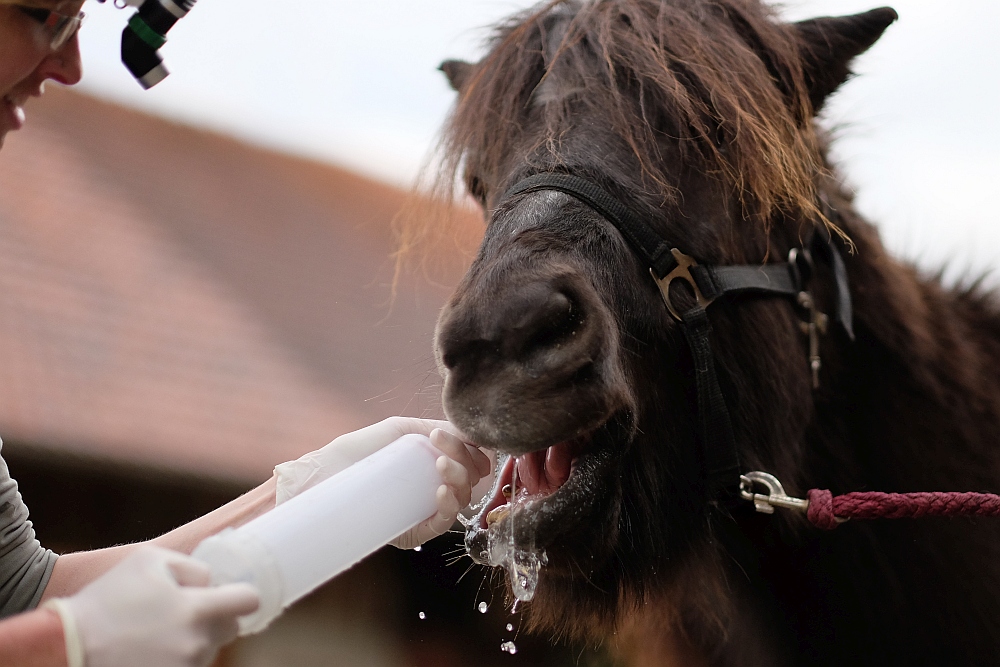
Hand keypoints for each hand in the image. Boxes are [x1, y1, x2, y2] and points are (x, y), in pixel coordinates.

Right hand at [49, 545, 258, 666]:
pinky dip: (178, 658)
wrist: (69, 645)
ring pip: (208, 650)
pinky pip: (189, 666)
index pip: (248, 601)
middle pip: (231, 629)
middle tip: (185, 613)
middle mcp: (197, 642)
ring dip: (194, 640)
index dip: (241, 595)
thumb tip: (211, 582)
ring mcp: (185, 666)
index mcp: (197, 608)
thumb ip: (192, 566)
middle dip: (216, 619)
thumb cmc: (109, 598)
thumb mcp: (150, 560)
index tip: (230, 595)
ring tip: (159, 634)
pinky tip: (153, 651)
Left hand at [274, 417, 491, 547]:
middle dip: (464, 458)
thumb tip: (469, 433)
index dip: (474, 450)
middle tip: (441, 442)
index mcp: (432, 468)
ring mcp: (424, 511)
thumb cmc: (358, 451)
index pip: (469, 461)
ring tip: (441, 464)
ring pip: (461, 499)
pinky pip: (442, 523)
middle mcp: (432, 491)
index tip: (462, 435)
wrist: (325, 474)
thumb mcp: (399, 429)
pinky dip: (449, 506)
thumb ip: (433, 426)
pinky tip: (443, 490)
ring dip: (459, 478)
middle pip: (469, 478)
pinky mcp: (412, 531)